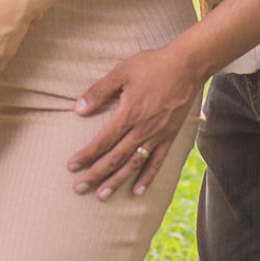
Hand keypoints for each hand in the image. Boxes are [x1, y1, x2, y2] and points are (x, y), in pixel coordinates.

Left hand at [68, 44, 201, 198]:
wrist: (188, 65)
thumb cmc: (153, 65)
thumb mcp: (121, 72)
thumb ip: (99, 91)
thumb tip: (77, 109)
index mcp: (129, 114)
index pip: (102, 141)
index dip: (86, 155)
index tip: (71, 166)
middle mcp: (143, 129)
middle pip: (115, 158)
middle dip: (95, 174)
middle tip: (79, 188)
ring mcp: (158, 135)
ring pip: (134, 164)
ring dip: (117, 181)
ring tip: (102, 195)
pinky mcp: (170, 136)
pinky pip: (157, 161)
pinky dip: (147, 178)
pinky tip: (137, 191)